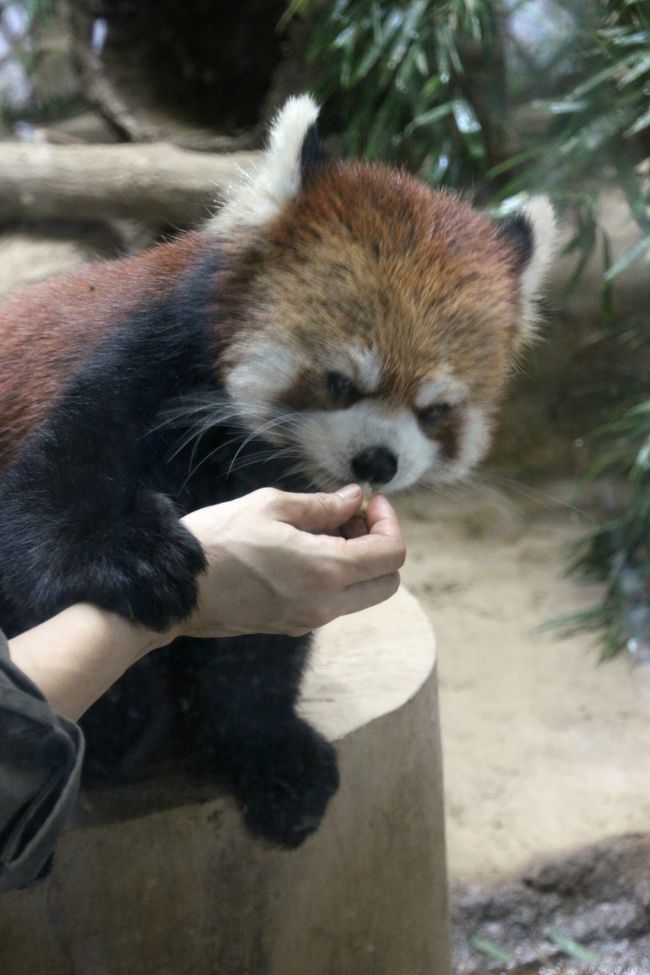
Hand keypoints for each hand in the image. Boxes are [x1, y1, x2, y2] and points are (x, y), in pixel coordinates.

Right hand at [175, 485, 405, 638]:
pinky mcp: (293, 625)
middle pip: (387, 582)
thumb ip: (322, 506)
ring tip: (321, 529)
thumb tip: (354, 500)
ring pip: (362, 594)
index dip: (389, 522)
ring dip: (357, 561)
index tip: (369, 500)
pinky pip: (334, 602)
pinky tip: (304, 550)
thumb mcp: (271, 506)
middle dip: (379, 544)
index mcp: (327, 571)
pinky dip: (335, 575)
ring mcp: (310, 620)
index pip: (392, 554)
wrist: (175, 588)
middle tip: (349, 516)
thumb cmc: (219, 540)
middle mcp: (327, 604)